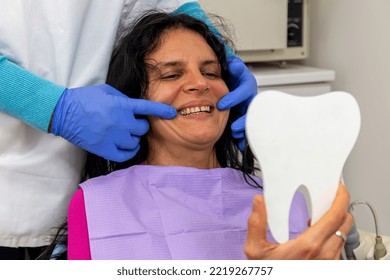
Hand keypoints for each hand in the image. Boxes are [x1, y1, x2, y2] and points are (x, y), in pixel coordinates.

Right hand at [50, 84, 175, 161]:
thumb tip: (135, 108)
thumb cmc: (84, 99)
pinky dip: (129, 151)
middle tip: (131, 123)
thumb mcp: (106, 91)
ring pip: (135, 142)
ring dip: (133, 138)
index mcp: (121, 105)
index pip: (147, 108)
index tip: (173, 113)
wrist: (62, 112)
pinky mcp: (104, 149)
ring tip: (124, 133)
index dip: (162, 111)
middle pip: (143, 129)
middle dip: (140, 126)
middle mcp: (120, 122)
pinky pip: (125, 155)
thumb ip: (123, 99)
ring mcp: (112, 137)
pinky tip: (126, 146)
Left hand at [218, 56, 256, 150]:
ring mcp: (249, 109)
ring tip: (236, 135)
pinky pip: (248, 130)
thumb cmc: (231, 78)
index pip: (244, 89)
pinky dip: (243, 138)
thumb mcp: (232, 70)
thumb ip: (233, 66)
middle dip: (244, 119)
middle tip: (234, 127)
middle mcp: (249, 97)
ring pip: (252, 121)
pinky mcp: (247, 119)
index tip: (221, 105)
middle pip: (251, 109)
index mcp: (246, 85)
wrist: (230, 87)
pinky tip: (239, 144)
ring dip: (245, 129)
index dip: (234, 97)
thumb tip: (232, 61)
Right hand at [244, 182, 352, 258]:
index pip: (337, 215)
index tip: (338, 189)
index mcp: (310, 245)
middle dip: (339, 207)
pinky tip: (317, 234)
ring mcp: (330, 262)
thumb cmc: (269, 273)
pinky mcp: (330, 267)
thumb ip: (256, 223)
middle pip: (346, 222)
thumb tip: (259, 201)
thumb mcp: (255, 250)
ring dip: (336, 222)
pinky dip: (332, 235)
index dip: (341, 198)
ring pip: (343, 234)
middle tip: (327, 200)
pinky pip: (338, 246)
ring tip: (319, 217)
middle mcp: (325, 253)